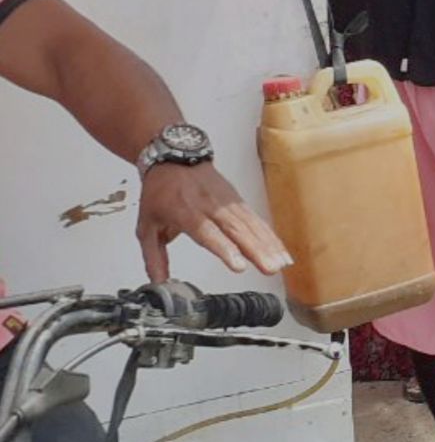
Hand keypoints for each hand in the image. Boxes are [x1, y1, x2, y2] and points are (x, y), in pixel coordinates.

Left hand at [137, 163, 291, 282]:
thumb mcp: (146, 225)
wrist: (174, 158)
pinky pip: (257, 221)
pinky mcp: (239, 202)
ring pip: (252, 225)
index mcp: (185, 212)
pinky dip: (271, 236)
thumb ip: (153, 257)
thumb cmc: (161, 190)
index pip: (208, 233)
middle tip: (270, 268)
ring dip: (268, 245)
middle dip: (256, 250)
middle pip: (237, 230)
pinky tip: (281, 251)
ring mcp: (228, 203)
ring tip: (280, 263)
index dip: (225, 249)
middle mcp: (211, 206)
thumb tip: (158, 283)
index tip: (238, 264)